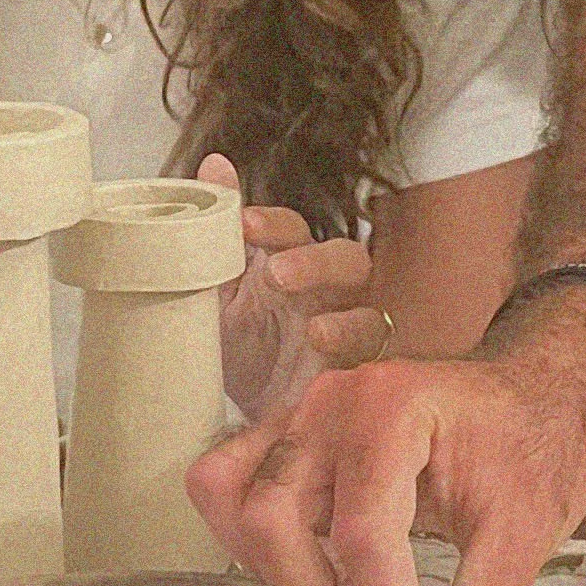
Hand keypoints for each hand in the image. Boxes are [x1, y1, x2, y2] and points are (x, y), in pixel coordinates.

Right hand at [187, 291, 585, 585]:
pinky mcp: (288, 436)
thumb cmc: (532, 440)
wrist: (536, 388)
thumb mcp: (524, 528)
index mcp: (393, 408)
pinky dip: (257, 548)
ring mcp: (300, 413)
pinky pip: (229, 490)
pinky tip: (320, 578)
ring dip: (280, 580)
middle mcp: (330, 403)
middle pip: (272, 520)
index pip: (364, 534)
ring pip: (233, 503)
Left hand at [203, 156, 394, 417]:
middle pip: (345, 260)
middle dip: (317, 263)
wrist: (243, 422)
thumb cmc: (238, 346)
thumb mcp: (213, 292)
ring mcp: (346, 338)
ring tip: (316, 331)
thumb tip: (214, 162)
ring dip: (346, 321)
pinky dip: (357, 373)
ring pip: (368, 315)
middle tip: (278, 274)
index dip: (272, 224)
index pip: (292, 230)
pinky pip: (371, 372)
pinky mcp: (353, 382)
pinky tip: (335, 378)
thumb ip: (215, 231)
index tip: (244, 224)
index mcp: (288, 265)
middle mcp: (325, 296)